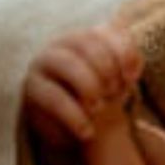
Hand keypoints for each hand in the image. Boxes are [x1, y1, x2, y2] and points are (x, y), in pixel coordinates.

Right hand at [20, 24, 142, 164]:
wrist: (70, 124)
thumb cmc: (99, 96)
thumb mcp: (118, 81)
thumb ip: (128, 66)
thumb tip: (131, 69)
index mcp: (87, 37)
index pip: (107, 32)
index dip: (123, 52)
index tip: (131, 78)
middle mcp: (63, 43)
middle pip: (86, 44)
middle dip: (105, 69)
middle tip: (113, 92)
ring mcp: (44, 62)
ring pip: (67, 63)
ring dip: (88, 85)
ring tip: (99, 108)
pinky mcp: (33, 88)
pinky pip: (53, 97)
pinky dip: (74, 115)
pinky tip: (87, 132)